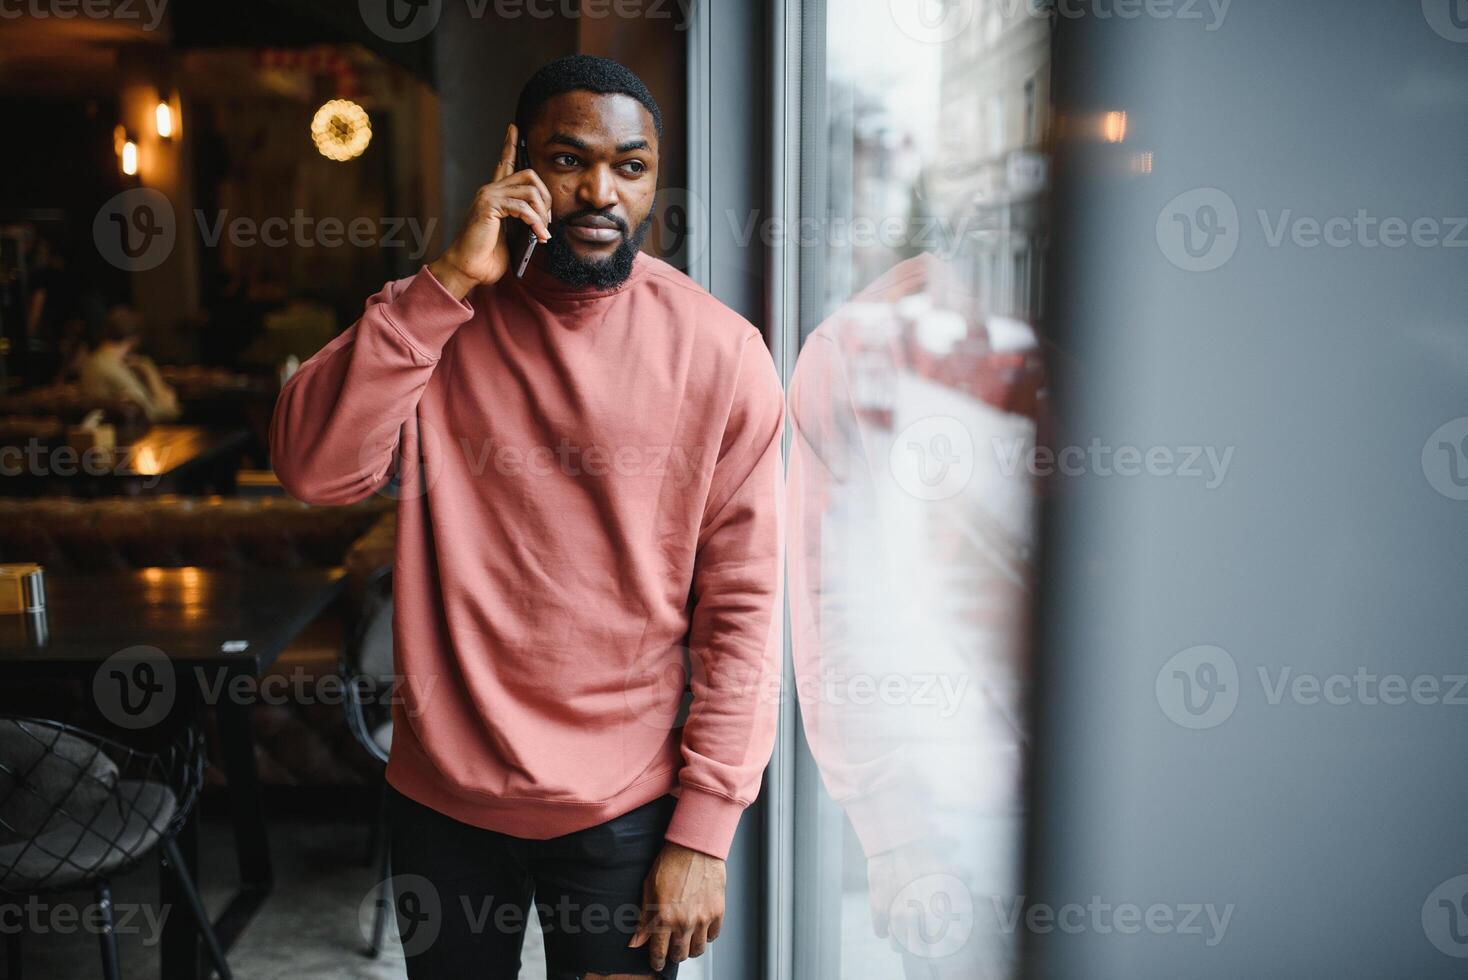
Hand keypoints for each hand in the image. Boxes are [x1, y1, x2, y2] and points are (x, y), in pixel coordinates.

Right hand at [427, 123, 551, 298]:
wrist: (468, 268)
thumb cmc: (487, 256)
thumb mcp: (512, 236)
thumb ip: (523, 222)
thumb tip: (544, 220)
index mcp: (494, 195)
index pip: (504, 163)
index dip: (510, 145)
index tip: (514, 128)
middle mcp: (490, 190)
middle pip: (529, 175)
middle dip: (546, 197)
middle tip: (547, 221)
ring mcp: (488, 196)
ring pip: (529, 190)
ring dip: (542, 214)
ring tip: (542, 233)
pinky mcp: (488, 206)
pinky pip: (522, 206)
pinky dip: (535, 222)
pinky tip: (539, 235)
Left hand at [629, 842, 725, 971]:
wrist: (695, 847)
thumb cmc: (670, 864)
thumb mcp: (648, 889)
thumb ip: (643, 919)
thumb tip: (634, 942)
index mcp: (663, 918)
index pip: (659, 952)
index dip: (656, 962)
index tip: (657, 964)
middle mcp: (684, 922)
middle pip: (680, 955)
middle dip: (673, 956)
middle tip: (672, 950)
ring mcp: (703, 918)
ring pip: (698, 949)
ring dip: (690, 948)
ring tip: (687, 940)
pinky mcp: (717, 912)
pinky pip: (713, 936)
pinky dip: (706, 935)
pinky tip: (700, 927)